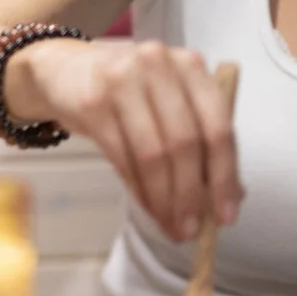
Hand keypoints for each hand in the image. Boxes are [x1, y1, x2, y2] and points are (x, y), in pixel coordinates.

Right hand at [6, 37, 239, 239]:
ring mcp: (123, 80)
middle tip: (191, 230)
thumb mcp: (167, 101)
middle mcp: (159, 66)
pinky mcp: (93, 102)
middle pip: (185, 143)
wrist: (64, 70)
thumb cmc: (126, 91)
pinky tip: (147, 207)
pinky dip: (138, 190)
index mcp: (190, 65)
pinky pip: (122, 157)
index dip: (225, 175)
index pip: (218, 126)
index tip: (226, 214)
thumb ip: (200, 138)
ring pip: (154, 154)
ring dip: (164, 199)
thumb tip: (232, 195)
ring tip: (171, 226)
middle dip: (191, 195)